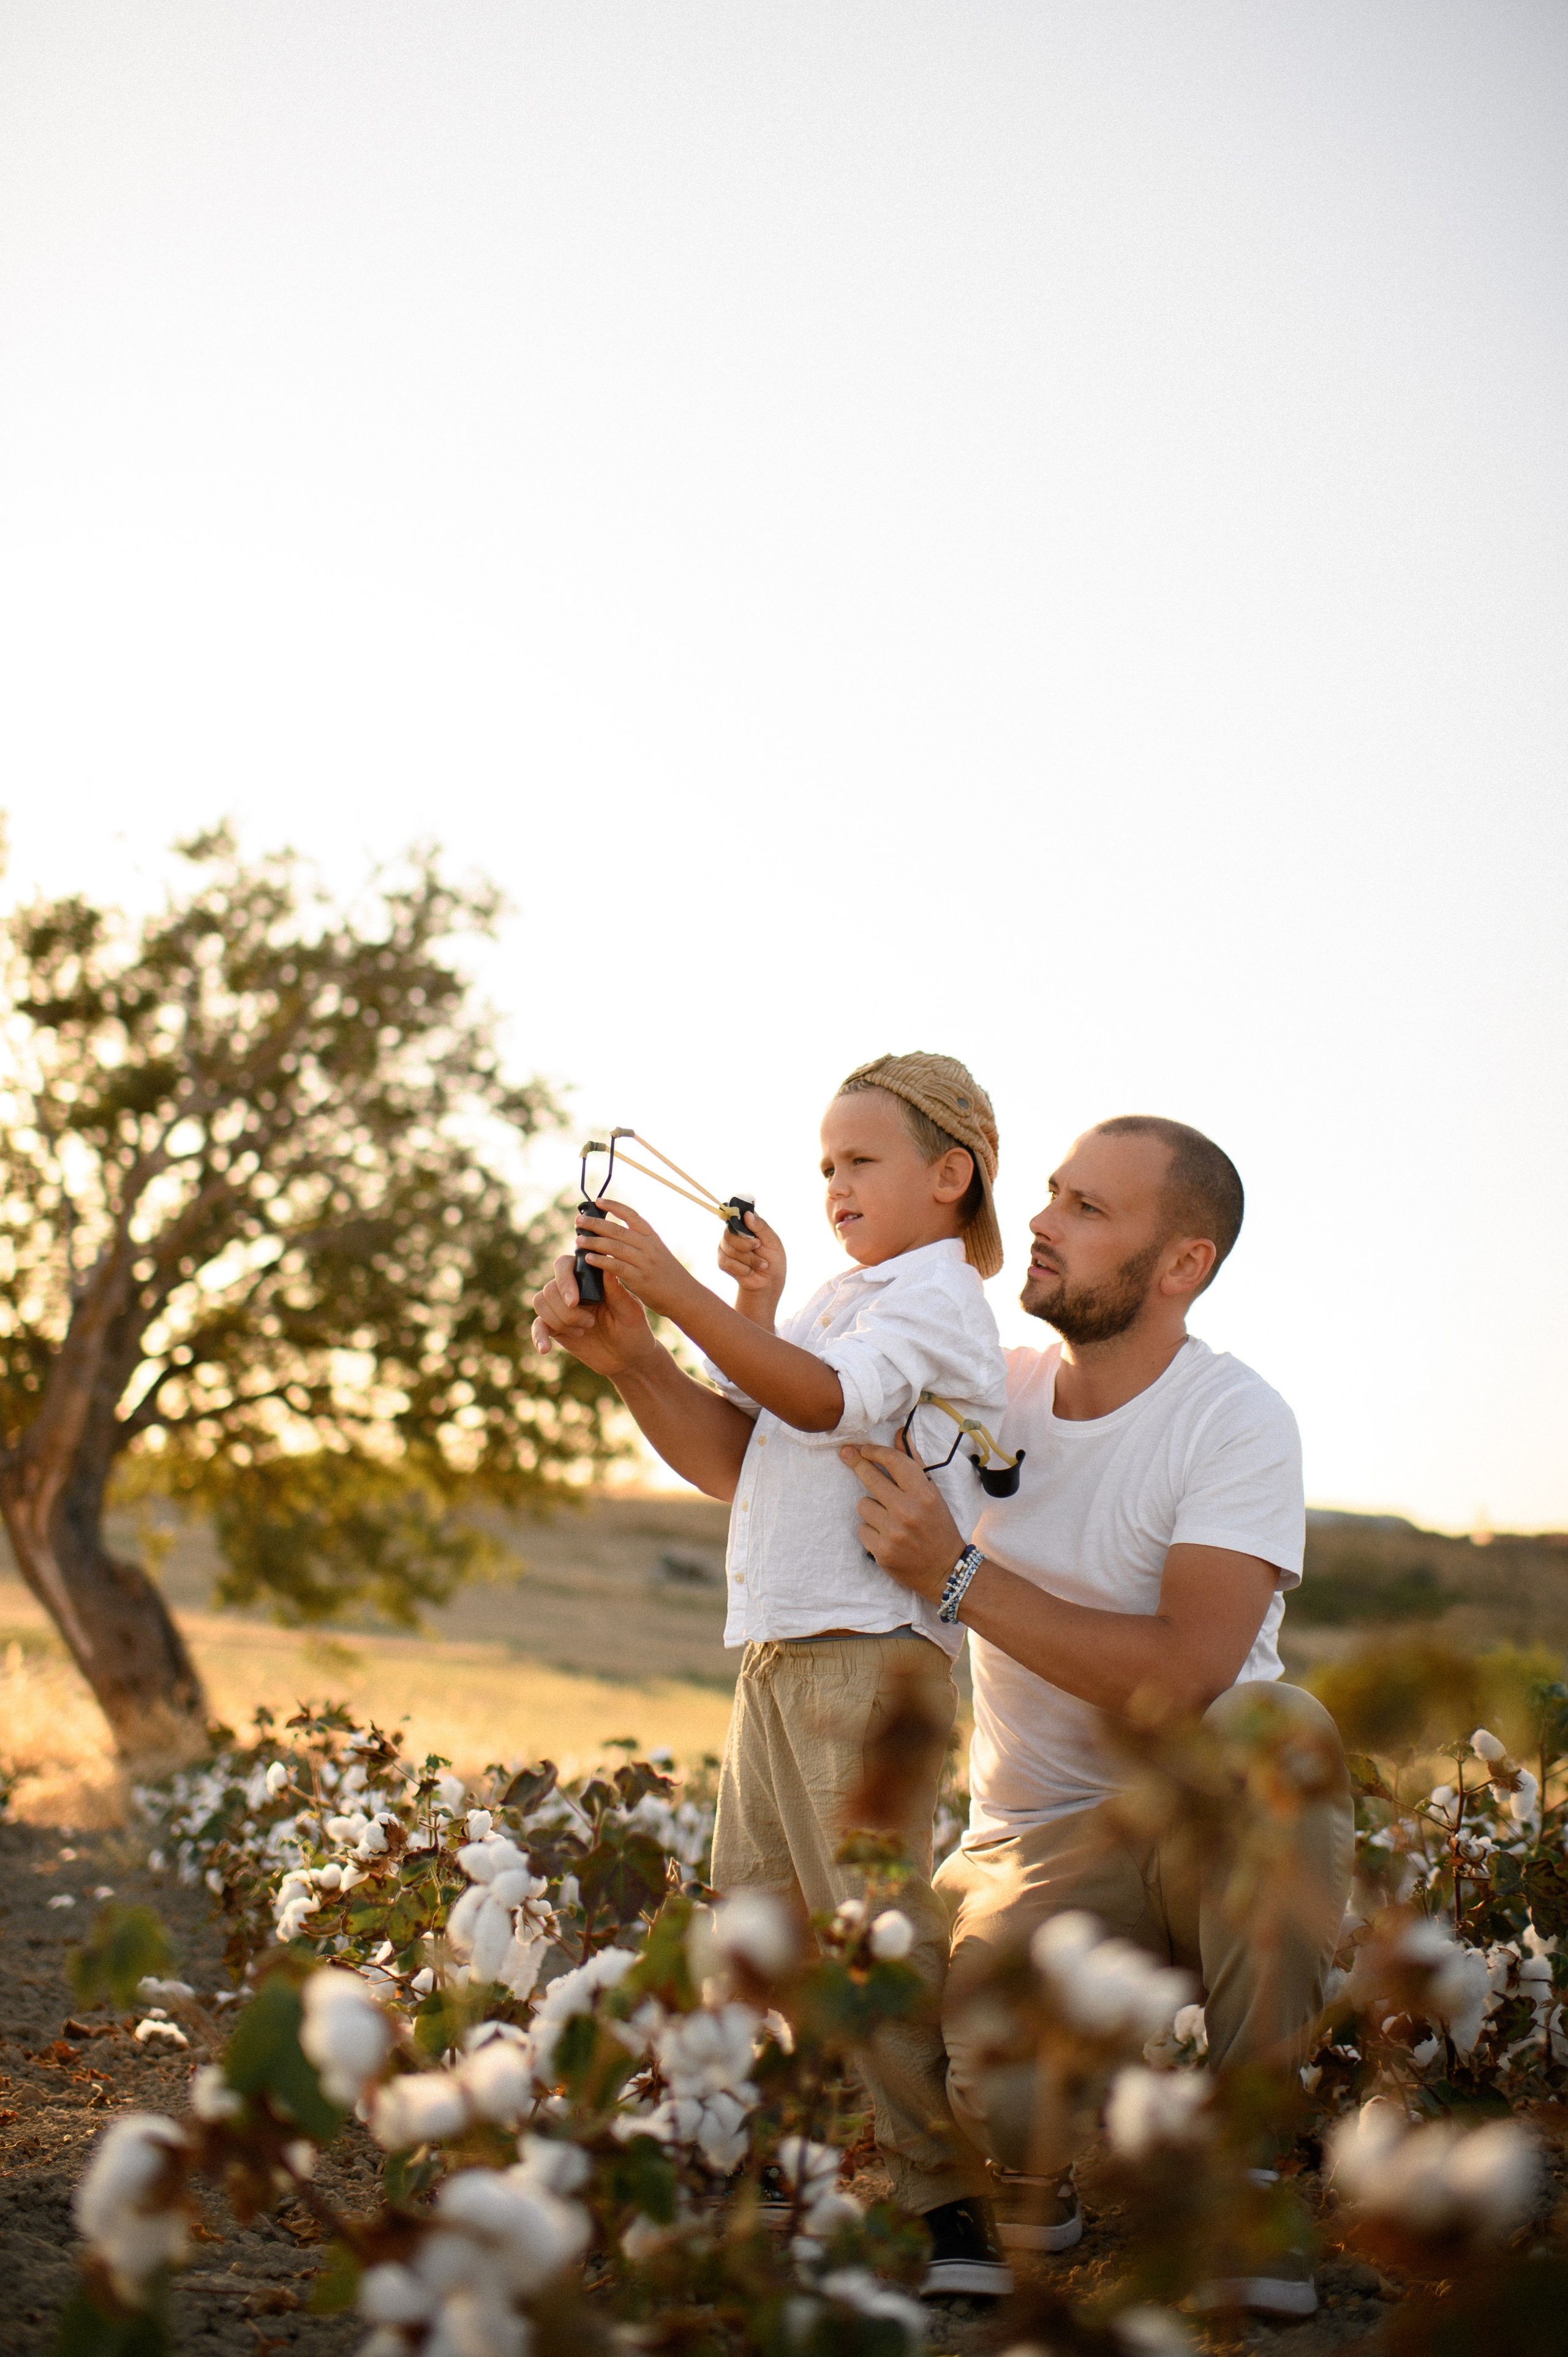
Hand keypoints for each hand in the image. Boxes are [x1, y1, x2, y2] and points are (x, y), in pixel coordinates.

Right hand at [530, 1252, 658, 1378]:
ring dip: (558, 1320)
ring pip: (541, 1303)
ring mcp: (562, 1308)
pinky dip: (538, 1336)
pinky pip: (537, 1326)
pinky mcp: (556, 1328)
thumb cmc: (633, 1329)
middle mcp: (573, 1290)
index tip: (574, 1301)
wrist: (628, 1358)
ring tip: (582, 1332)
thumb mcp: (629, 1311)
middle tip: (590, 1323)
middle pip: (550, 1288)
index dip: (564, 1281)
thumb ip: (616, 1290)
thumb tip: (605, 1265)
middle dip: (566, 1310)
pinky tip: (545, 1348)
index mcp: (590, 1279)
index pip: (564, 1265)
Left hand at [575, 1197, 699, 1321]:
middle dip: (596, 1224)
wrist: (685, 1296)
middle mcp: (648, 1246)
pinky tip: (588, 1259)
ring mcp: (644, 1262)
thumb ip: (640, 1244)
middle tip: (578, 1221)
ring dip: (594, 1242)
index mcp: (652, 1237)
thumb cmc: (668, 1276)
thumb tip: (615, 1237)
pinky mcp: (640, 1279)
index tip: (598, 1201)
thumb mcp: (657, 1253)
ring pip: (614, 1247)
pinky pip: (616, 1266)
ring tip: (578, 1240)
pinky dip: (601, 1261)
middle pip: (617, 1230)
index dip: (614, 1206)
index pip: (631, 1215)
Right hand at [717, 1208, 786, 1326]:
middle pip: (729, 1232)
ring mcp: (726, 1246)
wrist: (769, 1282)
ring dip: (749, 1259)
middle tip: (758, 1247)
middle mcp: (733, 1233)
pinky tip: (750, 1270)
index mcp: (746, 1224)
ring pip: (729, 1248)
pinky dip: (742, 1268)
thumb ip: (761, 1227)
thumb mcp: (772, 1241)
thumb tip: (747, 1214)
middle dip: (746, 1244)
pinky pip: (726, 1262)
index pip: (735, 1213)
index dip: (736, 1217)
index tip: (745, 1223)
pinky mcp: (722, 1261)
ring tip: (761, 1264)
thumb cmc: (773, 1259)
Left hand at [839, 1442, 965, 1601]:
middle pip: (870, 1479)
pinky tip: (885, 1536)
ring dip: (871, 1508)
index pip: (893, 1462)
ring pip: (863, 1505)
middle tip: (847, 1455)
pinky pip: (861, 1529)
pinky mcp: (882, 1551)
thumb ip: (913, 1463)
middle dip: (858, 1465)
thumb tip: (898, 1434)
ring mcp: (893, 1532)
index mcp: (924, 1493)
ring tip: (887, 1518)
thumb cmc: (939, 1527)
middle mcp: (908, 1511)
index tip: (862, 1448)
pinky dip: (870, 1531)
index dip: (874, 1451)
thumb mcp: (932, 1493)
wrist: (946, 1569)